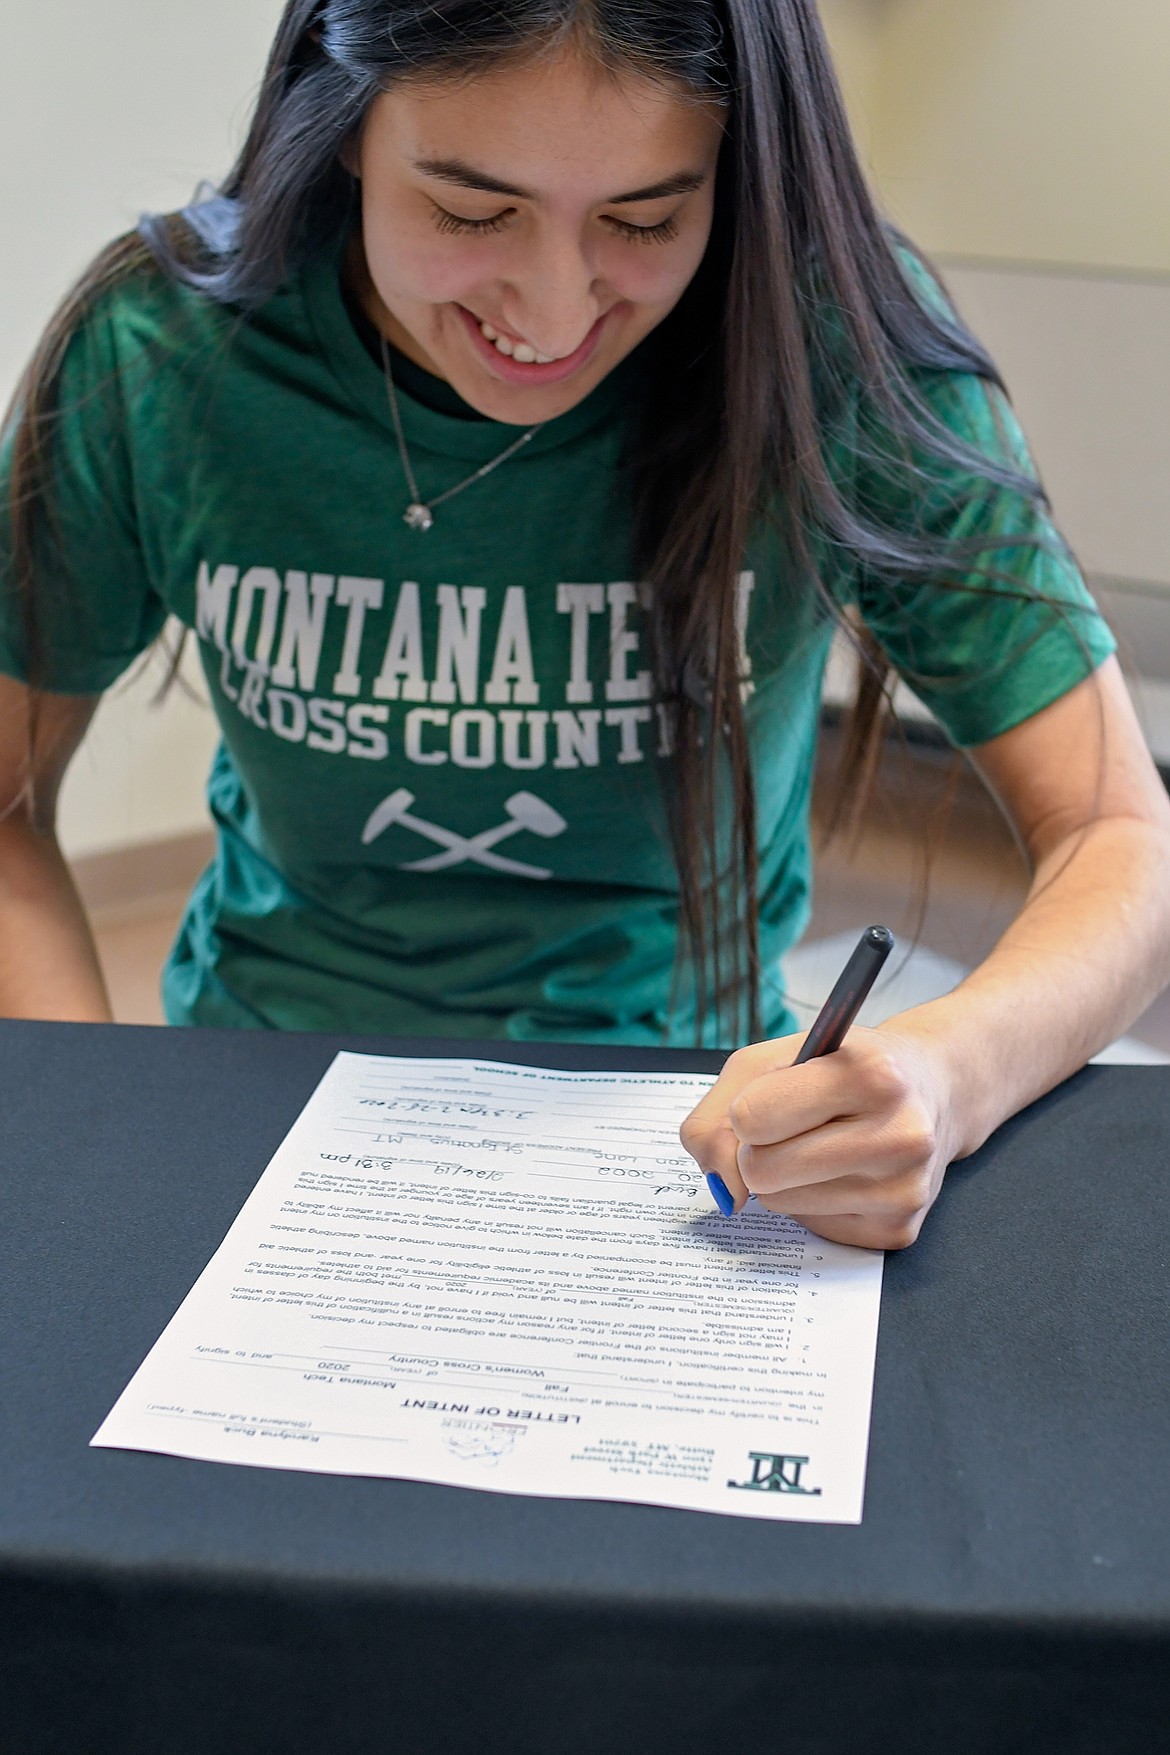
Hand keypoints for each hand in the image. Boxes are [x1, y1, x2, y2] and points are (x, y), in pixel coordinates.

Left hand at [679, 1025, 954, 1249]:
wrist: (933, 1090)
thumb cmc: (842, 1067)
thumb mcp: (776, 1057)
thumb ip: (718, 1113)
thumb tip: (722, 1189)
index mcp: (870, 1074)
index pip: (751, 1119)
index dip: (745, 1112)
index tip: (769, 1099)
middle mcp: (900, 1133)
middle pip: (761, 1170)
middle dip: (758, 1150)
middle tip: (792, 1127)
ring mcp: (904, 1188)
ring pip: (780, 1203)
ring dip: (785, 1177)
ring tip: (826, 1144)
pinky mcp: (899, 1230)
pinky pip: (811, 1227)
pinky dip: (812, 1200)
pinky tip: (845, 1171)